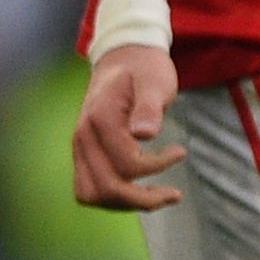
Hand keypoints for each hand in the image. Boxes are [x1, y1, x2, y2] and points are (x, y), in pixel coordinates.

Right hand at [71, 46, 187, 211]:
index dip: (156, 166)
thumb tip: (144, 135)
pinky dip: (113, 197)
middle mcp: (83, 137)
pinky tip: (139, 188)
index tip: (180, 151)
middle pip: (105, 189)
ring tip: (158, 195)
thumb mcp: (155, 81)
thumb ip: (149, 107)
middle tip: (174, 194)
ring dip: (125, 203)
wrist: (122, 57)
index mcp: (101, 120)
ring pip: (91, 194)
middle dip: (141, 200)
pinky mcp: (83, 152)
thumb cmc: (145, 69)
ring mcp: (80, 146)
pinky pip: (88, 187)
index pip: (126, 165)